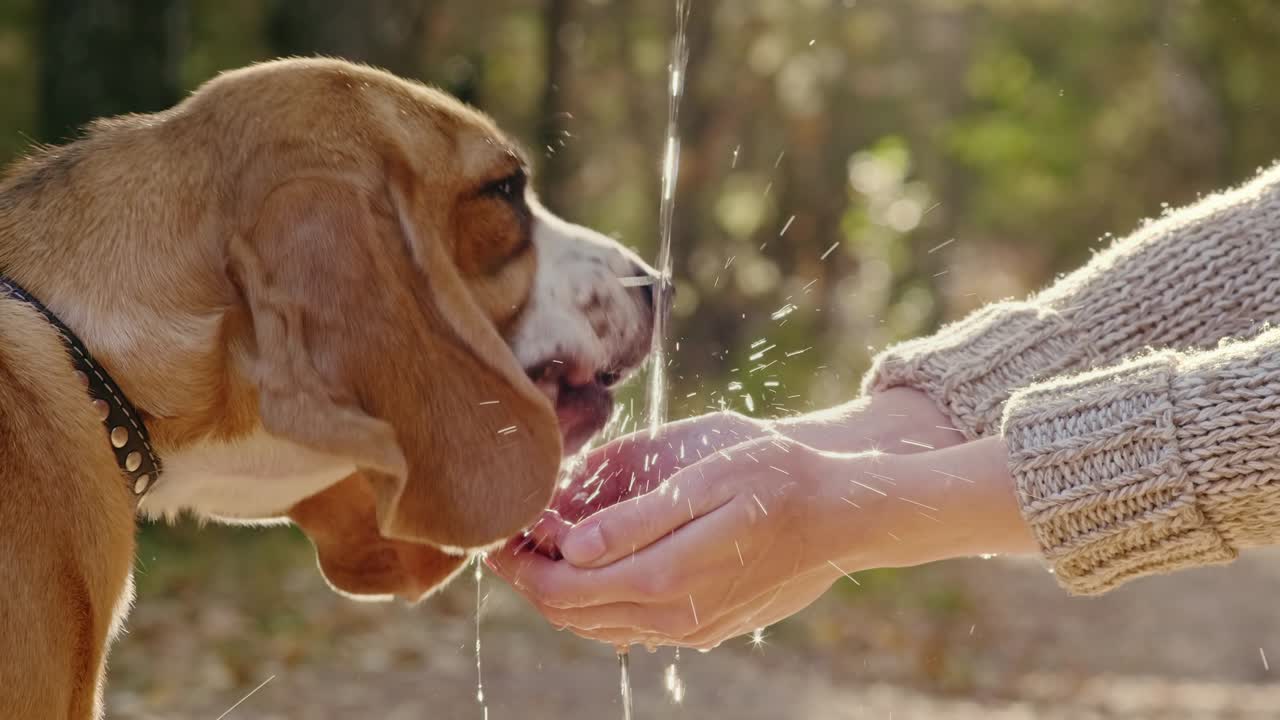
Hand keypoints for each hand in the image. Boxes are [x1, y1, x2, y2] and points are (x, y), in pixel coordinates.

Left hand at [489, 435, 1035, 650]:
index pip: (561, 589)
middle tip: (509, 536)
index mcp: (664, 577)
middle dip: (531, 578)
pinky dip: (598, 602)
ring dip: (562, 592)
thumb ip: (635, 518)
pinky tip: (596, 566)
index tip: (497, 529)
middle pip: (571, 615)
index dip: (518, 563)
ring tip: (542, 548)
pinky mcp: (706, 627)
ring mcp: (691, 629)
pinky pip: (632, 626)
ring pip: (598, 626)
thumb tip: (569, 546)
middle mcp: (672, 616)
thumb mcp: (705, 480)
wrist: (846, 516)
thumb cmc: (778, 479)